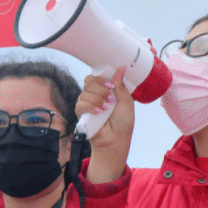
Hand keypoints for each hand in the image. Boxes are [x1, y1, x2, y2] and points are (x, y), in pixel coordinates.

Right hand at [80, 68, 133, 183]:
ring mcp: (87, 104)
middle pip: (88, 80)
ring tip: (106, 109)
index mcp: (105, 91)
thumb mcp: (126, 102)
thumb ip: (121, 86)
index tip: (111, 85)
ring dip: (97, 98)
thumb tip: (122, 68)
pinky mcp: (81, 114)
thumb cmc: (123, 123)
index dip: (101, 78)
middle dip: (100, 87)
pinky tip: (99, 112)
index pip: (96, 76)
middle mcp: (95, 95)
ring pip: (84, 92)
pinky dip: (90, 106)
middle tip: (110, 98)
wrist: (117, 139)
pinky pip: (80, 104)